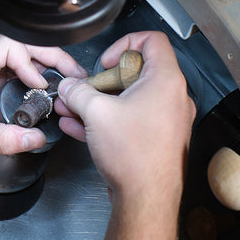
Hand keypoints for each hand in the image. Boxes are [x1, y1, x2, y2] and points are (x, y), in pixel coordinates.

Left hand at [0, 34, 85, 157]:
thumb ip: (4, 139)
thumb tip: (35, 139)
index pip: (9, 46)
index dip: (30, 62)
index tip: (39, 85)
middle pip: (19, 45)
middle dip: (49, 56)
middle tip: (72, 72)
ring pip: (17, 56)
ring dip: (42, 65)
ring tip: (64, 79)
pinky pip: (10, 70)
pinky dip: (30, 77)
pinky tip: (42, 89)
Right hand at [55, 31, 195, 206]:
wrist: (146, 199)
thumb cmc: (135, 156)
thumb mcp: (96, 113)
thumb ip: (78, 92)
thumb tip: (69, 87)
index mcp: (165, 81)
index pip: (152, 41)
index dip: (125, 43)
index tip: (106, 61)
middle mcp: (170, 98)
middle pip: (135, 73)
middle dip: (101, 81)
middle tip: (84, 90)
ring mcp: (164, 120)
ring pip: (128, 100)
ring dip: (98, 102)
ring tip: (71, 108)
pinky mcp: (155, 139)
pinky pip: (129, 120)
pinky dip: (106, 120)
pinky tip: (78, 127)